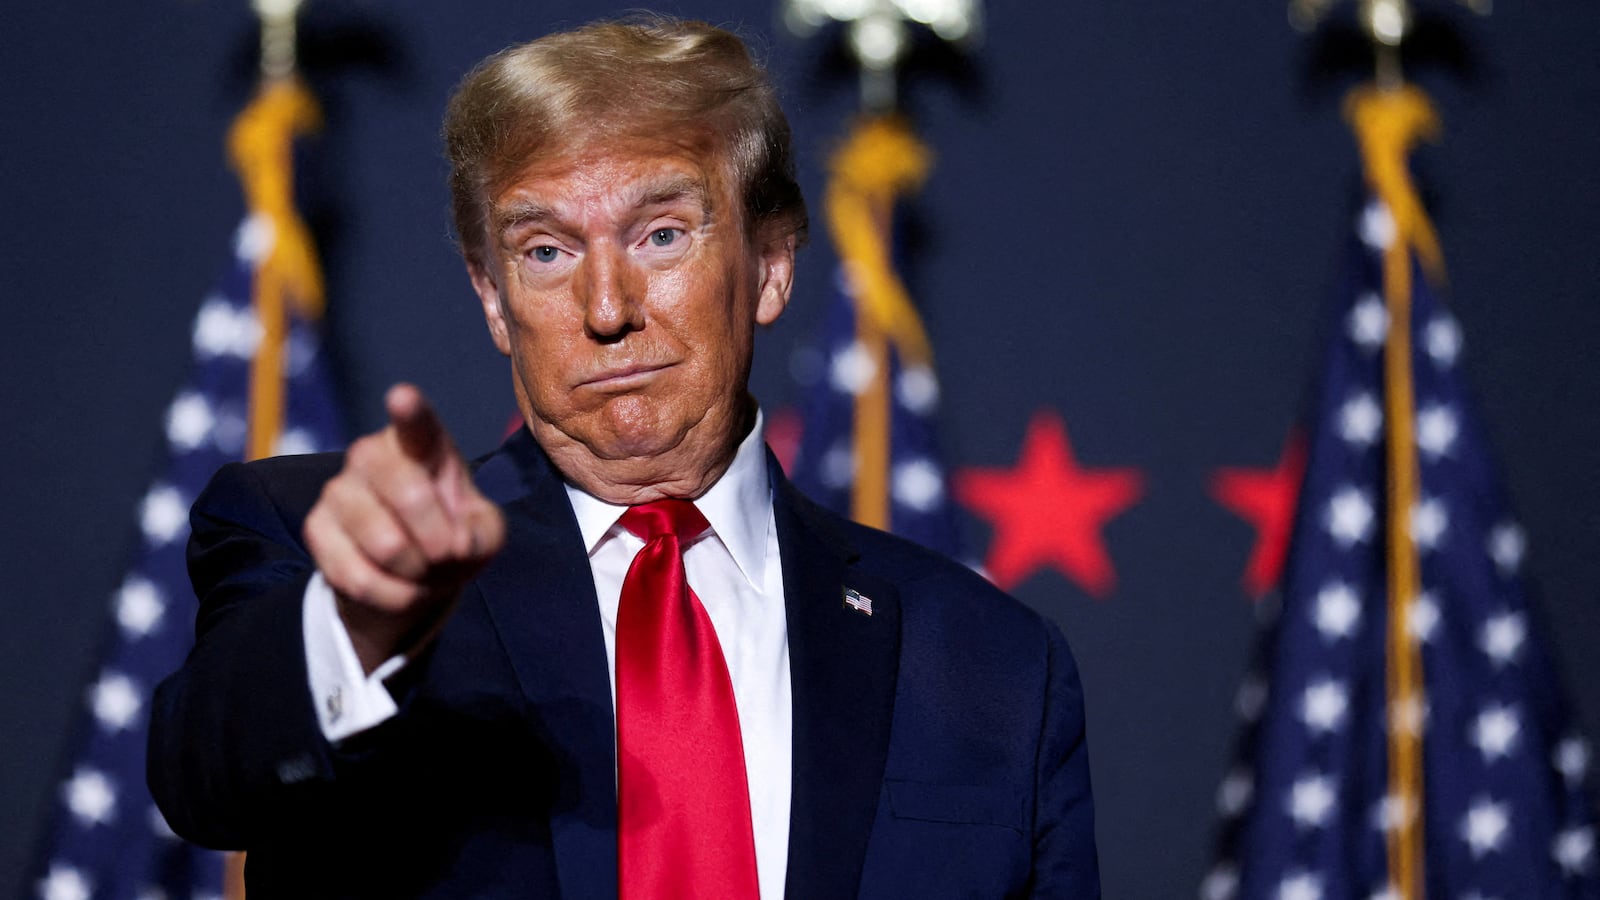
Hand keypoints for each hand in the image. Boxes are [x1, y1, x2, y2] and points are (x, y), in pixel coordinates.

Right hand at [303, 383, 505, 672]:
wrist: (409, 573)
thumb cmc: (453, 535)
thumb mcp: (484, 533)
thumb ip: (484, 532)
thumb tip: (456, 543)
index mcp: (420, 443)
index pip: (416, 423)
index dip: (409, 411)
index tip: (403, 397)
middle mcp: (371, 454)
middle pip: (409, 495)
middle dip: (439, 541)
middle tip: (446, 554)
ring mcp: (338, 489)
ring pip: (386, 544)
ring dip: (417, 572)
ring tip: (422, 570)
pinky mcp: (315, 528)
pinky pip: (358, 577)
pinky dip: (392, 595)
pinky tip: (400, 587)